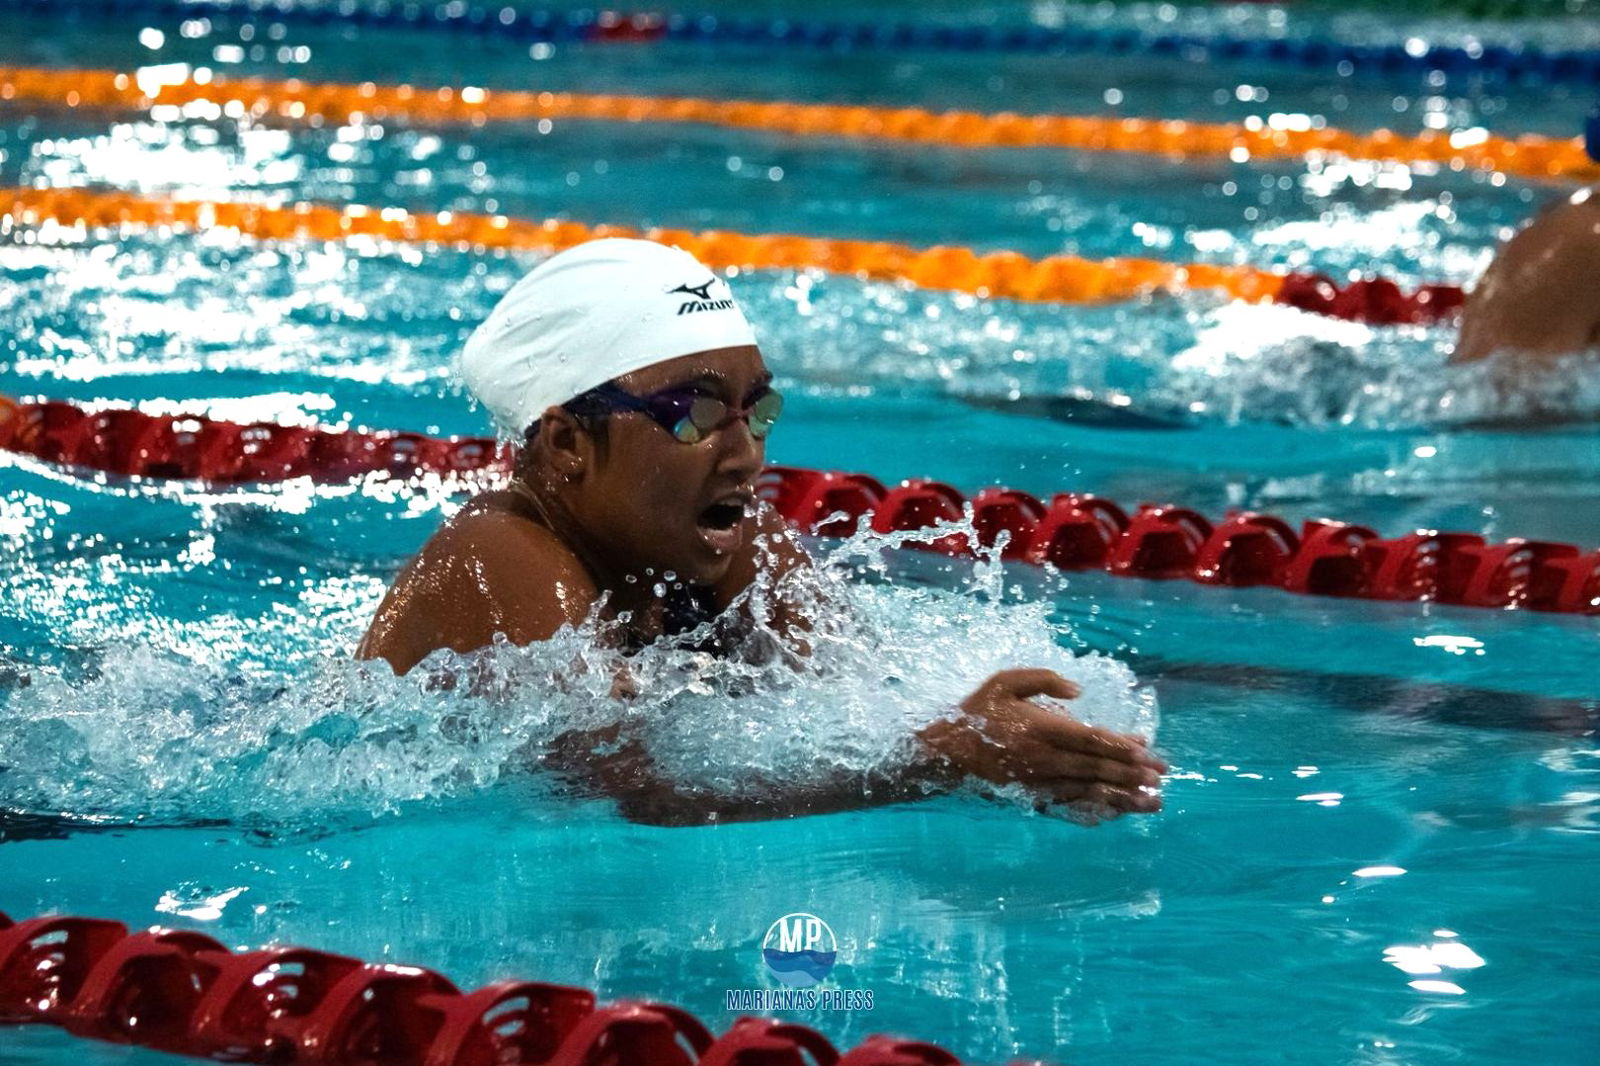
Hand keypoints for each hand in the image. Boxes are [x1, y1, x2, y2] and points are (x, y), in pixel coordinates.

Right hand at [917, 668, 1166, 816]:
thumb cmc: (977, 712)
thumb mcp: (1004, 682)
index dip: (1124, 748)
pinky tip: (1116, 814)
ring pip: (1091, 792)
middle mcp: (1045, 759)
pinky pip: (1072, 807)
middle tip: (1163, 778)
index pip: (1092, 740)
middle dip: (1134, 775)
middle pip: (1098, 768)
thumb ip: (1043, 679)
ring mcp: (1041, 782)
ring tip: (1153, 803)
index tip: (1150, 753)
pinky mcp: (1034, 796)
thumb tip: (1078, 691)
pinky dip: (1097, 811)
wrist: (947, 752)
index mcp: (1041, 728)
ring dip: (1125, 798)